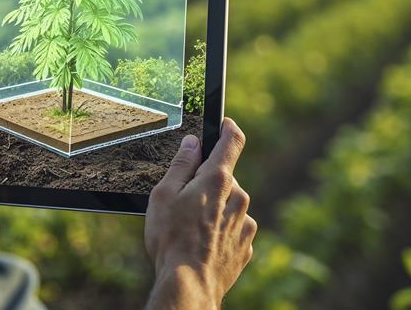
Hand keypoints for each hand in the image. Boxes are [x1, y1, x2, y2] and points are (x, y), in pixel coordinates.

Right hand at [143, 118, 255, 309]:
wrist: (189, 286)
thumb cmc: (171, 239)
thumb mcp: (164, 195)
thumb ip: (181, 166)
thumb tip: (192, 144)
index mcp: (218, 180)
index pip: (232, 141)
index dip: (228, 128)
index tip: (223, 124)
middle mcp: (238, 198)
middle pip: (226, 178)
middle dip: (209, 183)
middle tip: (185, 200)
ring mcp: (245, 224)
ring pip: (230, 205)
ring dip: (215, 210)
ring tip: (190, 230)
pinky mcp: (246, 247)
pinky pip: (233, 230)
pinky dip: (220, 233)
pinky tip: (202, 245)